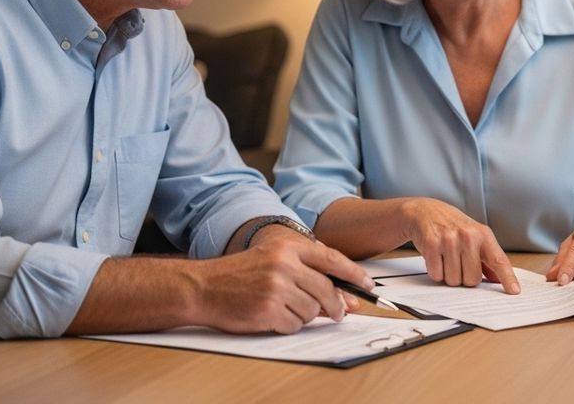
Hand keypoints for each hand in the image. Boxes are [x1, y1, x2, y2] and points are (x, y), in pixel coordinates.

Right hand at [195, 227, 371, 332]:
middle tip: (338, 313)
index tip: (368, 286)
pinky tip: (274, 316)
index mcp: (289, 247)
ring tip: (286, 307)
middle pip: (326, 290)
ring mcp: (276, 288)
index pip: (332, 260)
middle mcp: (284, 265)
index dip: (354, 274)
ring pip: (312, 310)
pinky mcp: (267, 310)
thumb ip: (309, 272)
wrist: (205, 287)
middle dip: (336, 305)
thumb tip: (345, 296)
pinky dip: (289, 325)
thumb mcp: (276, 259)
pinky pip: (294, 325)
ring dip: (305, 314)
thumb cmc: (241, 273)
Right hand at [401, 198, 519, 293]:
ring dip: (449, 275)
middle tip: (458, 262)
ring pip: (454, 280)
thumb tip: (497, 279)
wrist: (424, 211)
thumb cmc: (452, 225)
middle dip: (464, 277)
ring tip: (446, 258)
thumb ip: (487, 258)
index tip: (514, 291)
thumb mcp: (474, 235)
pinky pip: (437, 275)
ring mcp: (449, 240)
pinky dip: (436, 272)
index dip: (507, 277)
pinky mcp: (432, 245)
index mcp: (483, 234)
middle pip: (472, 279)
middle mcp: (468, 236)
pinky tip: (436, 257)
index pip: (499, 260)